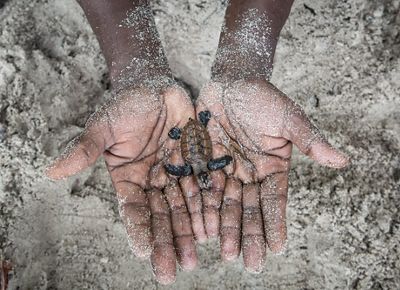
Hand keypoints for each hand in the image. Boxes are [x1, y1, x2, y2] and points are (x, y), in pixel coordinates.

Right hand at [46, 82, 200, 283]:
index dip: (138, 229)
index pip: (133, 209)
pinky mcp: (198, 164)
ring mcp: (177, 174)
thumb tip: (52, 171)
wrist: (156, 88)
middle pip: (161, 216)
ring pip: (184, 208)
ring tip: (194, 259)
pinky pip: (205, 187)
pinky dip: (209, 207)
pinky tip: (214, 228)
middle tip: (172, 271)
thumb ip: (86, 148)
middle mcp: (154, 181)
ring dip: (189, 233)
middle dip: (166, 242)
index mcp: (130, 178)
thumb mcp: (106, 126)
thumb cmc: (127, 106)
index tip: (144, 253)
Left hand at [196, 79, 348, 271]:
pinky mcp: (204, 163)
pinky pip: (203, 188)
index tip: (276, 247)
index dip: (275, 222)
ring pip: (225, 203)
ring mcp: (226, 170)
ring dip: (226, 228)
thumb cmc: (262, 97)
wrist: (230, 82)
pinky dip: (202, 208)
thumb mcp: (287, 118)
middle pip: (249, 208)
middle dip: (250, 234)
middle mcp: (249, 173)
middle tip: (250, 262)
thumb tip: (341, 161)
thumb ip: (309, 140)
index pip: (274, 200)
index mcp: (272, 167)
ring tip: (225, 253)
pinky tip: (202, 228)